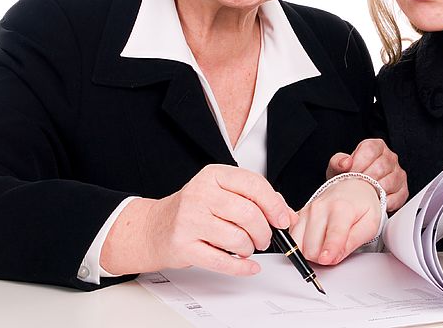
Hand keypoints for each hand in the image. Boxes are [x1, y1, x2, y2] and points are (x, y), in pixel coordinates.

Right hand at [101, 164, 295, 276]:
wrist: (155, 227)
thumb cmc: (195, 209)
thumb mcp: (223, 193)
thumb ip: (256, 200)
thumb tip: (287, 215)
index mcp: (213, 175)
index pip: (253, 185)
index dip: (274, 205)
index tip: (282, 219)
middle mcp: (200, 194)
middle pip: (248, 214)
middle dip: (264, 232)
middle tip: (264, 238)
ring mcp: (190, 220)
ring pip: (237, 238)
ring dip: (249, 248)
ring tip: (246, 247)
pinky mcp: (183, 245)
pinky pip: (222, 261)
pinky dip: (241, 267)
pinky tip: (248, 265)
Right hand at [291, 178, 381, 265]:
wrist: (352, 188)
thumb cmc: (362, 206)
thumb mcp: (370, 224)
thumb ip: (353, 241)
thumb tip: (334, 258)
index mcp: (341, 208)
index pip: (333, 234)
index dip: (329, 250)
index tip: (325, 260)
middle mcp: (320, 208)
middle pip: (312, 246)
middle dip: (322, 257)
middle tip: (335, 252)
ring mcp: (307, 211)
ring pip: (298, 245)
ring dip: (310, 253)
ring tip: (325, 247)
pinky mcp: (298, 216)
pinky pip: (292, 240)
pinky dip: (301, 245)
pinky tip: (314, 242)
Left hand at [326, 138, 407, 210]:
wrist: (354, 194)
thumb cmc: (347, 178)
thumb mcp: (337, 168)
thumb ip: (337, 162)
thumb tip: (345, 162)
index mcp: (375, 146)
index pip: (371, 149)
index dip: (359, 163)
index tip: (350, 174)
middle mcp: (390, 158)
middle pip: (381, 166)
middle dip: (365, 180)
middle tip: (355, 188)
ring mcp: (398, 173)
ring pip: (390, 182)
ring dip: (375, 191)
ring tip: (364, 195)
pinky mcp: (403, 190)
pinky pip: (398, 197)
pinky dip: (385, 202)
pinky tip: (375, 202)